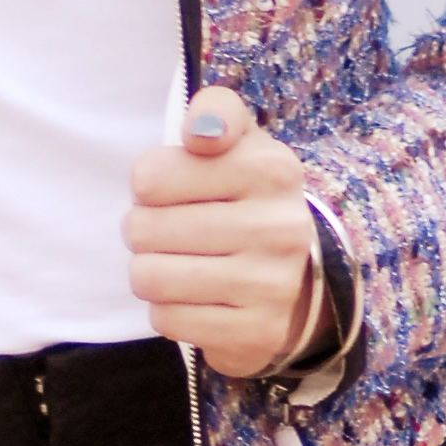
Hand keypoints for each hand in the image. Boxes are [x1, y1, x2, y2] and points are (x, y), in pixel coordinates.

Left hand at [124, 85, 317, 379]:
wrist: (302, 276)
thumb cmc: (250, 197)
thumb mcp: (241, 141)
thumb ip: (216, 111)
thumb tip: (199, 131)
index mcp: (270, 168)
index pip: (150, 177)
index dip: (148, 184)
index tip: (171, 189)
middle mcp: (277, 227)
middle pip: (143, 229)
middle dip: (143, 230)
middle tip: (166, 230)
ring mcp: (270, 286)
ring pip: (150, 278)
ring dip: (150, 271)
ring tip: (173, 262)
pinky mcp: (257, 334)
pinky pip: (169, 320)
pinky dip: (169, 309)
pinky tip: (194, 297)